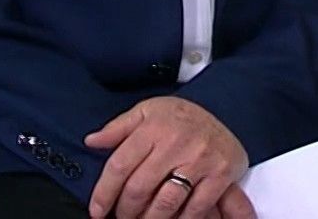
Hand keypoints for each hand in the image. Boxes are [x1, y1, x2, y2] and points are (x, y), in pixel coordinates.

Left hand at [86, 96, 253, 218]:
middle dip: (125, 210)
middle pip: (139, 188)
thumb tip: (91, 141)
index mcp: (153, 126)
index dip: (104, 192)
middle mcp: (176, 142)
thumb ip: (118, 128)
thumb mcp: (147, 111)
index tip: (97, 210)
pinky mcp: (221, 173)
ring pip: (166, 202)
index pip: (120, 165)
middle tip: (121, 217)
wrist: (226, 109)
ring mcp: (200, 159)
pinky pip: (195, 208)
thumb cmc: (180, 116)